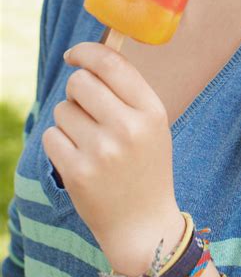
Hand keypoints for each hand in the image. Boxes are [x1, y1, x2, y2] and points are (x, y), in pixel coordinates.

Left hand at [42, 42, 182, 273]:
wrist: (143, 224)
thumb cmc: (146, 165)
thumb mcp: (153, 124)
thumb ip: (128, 90)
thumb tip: (91, 57)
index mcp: (151, 111)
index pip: (111, 63)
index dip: (87, 51)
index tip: (75, 54)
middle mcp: (128, 128)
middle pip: (81, 82)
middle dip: (77, 90)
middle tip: (87, 107)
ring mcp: (102, 152)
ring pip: (63, 109)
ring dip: (69, 119)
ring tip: (89, 140)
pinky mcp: (78, 173)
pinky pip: (51, 135)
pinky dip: (58, 142)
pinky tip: (78, 156)